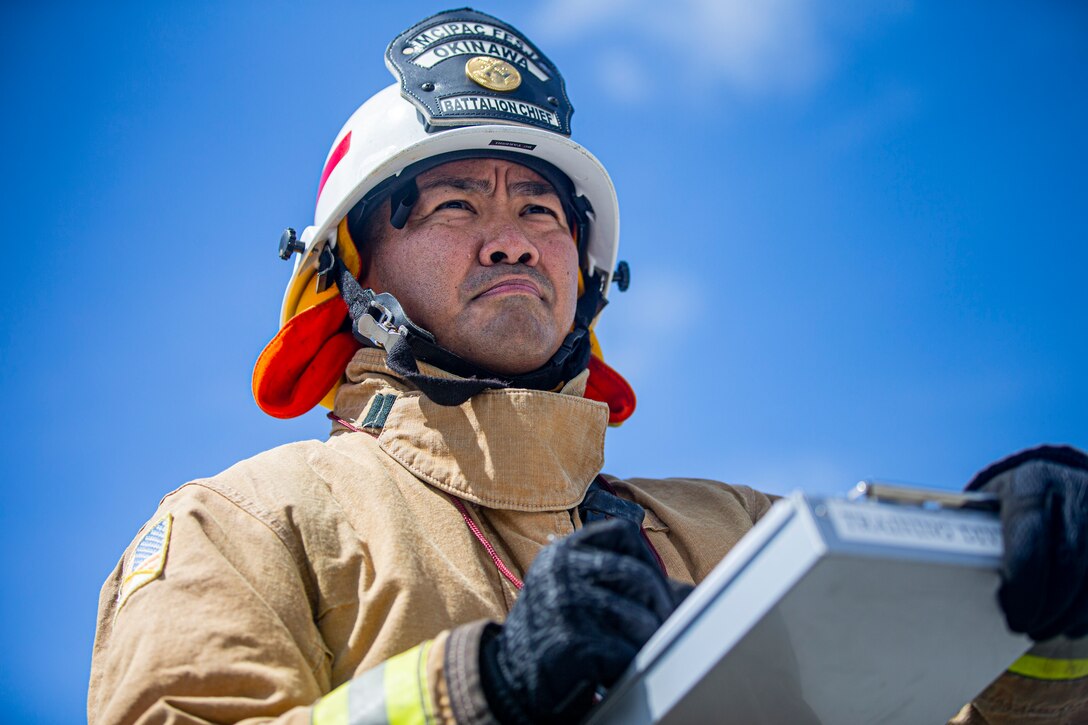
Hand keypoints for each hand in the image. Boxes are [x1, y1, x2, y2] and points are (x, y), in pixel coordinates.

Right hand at [479, 518, 690, 724]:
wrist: (511, 677)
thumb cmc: (557, 629)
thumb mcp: (579, 592)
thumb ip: (625, 582)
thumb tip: (689, 595)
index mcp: (563, 552)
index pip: (623, 534)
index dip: (647, 560)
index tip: (650, 588)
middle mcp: (561, 572)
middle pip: (639, 575)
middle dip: (658, 605)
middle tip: (658, 626)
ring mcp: (565, 606)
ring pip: (639, 617)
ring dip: (646, 640)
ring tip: (634, 650)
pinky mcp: (573, 644)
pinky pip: (627, 652)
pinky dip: (630, 665)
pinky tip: (614, 669)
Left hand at [968, 445, 1087, 640]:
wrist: (1062, 478)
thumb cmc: (1013, 501)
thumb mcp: (993, 502)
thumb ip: (977, 531)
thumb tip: (948, 580)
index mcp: (1034, 480)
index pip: (1028, 534)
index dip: (1021, 580)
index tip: (1010, 611)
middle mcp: (1076, 491)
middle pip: (1068, 561)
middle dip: (1045, 604)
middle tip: (1023, 627)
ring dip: (1069, 613)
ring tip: (1043, 629)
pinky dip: (1087, 611)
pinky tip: (1069, 622)